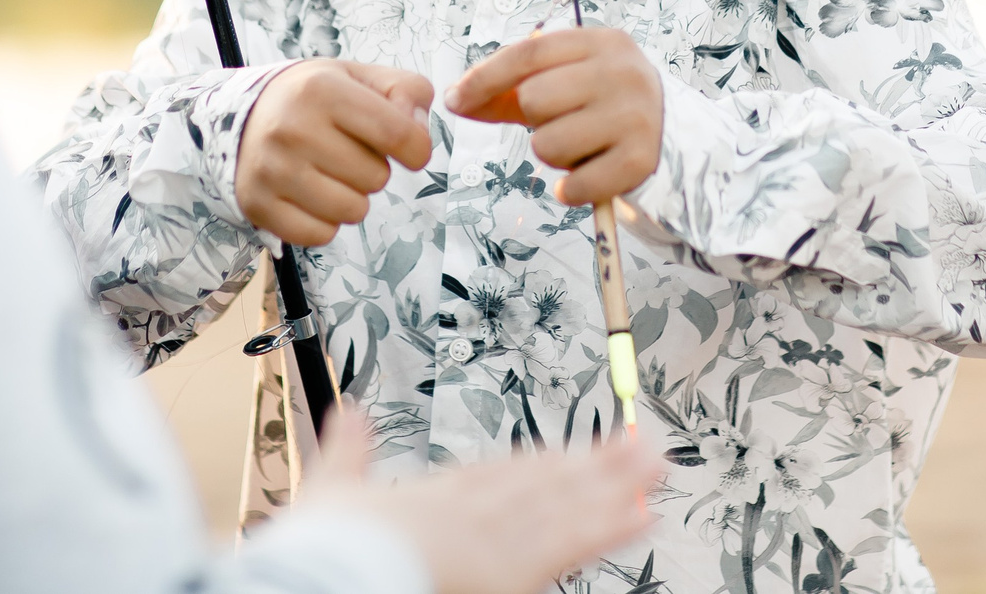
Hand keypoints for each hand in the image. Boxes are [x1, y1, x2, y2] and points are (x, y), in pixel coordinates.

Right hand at [237, 60, 434, 245]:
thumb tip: (418, 135)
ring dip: (353, 197)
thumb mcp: (359, 77)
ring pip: (353, 211)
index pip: (399, 134)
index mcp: (322, 89)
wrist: (245, 116)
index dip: (417, 149)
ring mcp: (272, 170)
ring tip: (332, 173)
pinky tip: (312, 195)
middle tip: (348, 152)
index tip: (409, 149)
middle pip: (378, 178)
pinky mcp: (258, 204)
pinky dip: (326, 221)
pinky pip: (322, 234)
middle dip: (374, 168)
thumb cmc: (313, 99)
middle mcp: (292, 129)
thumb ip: (406, 92)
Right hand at [299, 405, 661, 593]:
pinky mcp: (514, 571)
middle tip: (642, 443)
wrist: (338, 569)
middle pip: (548, 481)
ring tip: (655, 466)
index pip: (505, 472)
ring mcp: (499, 537)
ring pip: (567, 506)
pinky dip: (610, 528)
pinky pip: (571, 546)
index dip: (548, 460)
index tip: (578, 450)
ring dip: (615, 484)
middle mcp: (476, 509)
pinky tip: (642, 515)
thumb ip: (349, 453)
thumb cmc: (331, 545)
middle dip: (598, 463)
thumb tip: (350, 414)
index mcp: (438, 492)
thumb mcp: (331, 491)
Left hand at [445, 28, 662, 205]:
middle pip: (534, 99)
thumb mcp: (567, 82)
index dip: (485, 76)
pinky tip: (587, 177)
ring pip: (548, 145)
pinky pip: (574, 185)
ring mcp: (634, 117)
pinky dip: (569, 190)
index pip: (528, 53)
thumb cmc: (604, 104)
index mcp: (600, 43)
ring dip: (552, 155)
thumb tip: (455, 101)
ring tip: (580, 148)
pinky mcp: (640, 161)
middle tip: (560, 123)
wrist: (676, 135)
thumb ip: (511, 89)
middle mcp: (621, 73)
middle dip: (534, 119)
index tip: (455, 99)